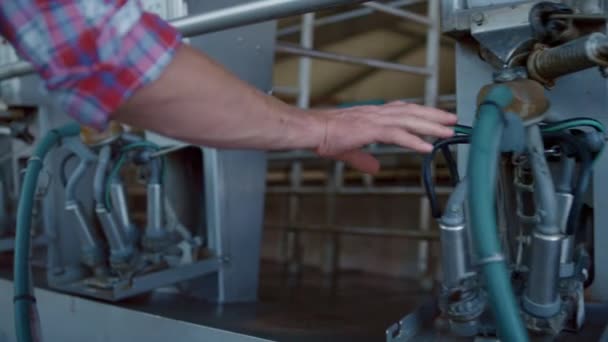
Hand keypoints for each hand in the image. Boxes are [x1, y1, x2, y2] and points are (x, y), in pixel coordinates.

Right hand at [313, 101, 456, 173]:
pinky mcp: (371, 129)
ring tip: (448, 131)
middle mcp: (376, 114)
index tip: (434, 116)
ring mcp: (374, 120)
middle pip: (411, 112)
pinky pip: (398, 135)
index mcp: (371, 115)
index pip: (401, 110)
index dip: (420, 112)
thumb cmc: (324, 136)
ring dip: (431, 125)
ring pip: (409, 120)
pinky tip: (427, 146)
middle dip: (433, 116)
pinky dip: (414, 140)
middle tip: (453, 120)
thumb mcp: (348, 149)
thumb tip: (374, 169)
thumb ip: (363, 159)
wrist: (311, 130)